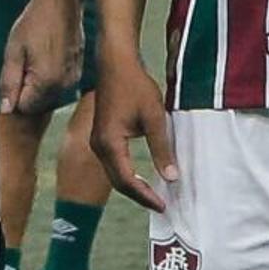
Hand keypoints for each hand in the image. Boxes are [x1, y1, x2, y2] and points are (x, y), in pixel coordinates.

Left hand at [0, 0, 82, 117]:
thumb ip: (9, 83)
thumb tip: (5, 109)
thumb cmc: (36, 22)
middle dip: (26, 89)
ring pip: (47, 95)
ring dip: (37, 83)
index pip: (24, 107)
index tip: (14, 72)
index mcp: (47, 82)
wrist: (61, 2)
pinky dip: (49, 76)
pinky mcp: (77, 71)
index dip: (14, 93)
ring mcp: (73, 78)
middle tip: (24, 62)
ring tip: (36, 56)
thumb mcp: (14, 51)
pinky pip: (58, 84)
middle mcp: (64, 85)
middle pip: (37, 104)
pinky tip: (47, 55)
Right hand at [89, 53, 176, 210]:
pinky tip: (142, 178)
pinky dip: (127, 174)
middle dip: (139, 196)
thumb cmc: (135, 86)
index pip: (127, 180)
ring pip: (114, 174)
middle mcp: (98, 146)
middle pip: (118, 182)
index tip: (163, 205)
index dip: (145, 196)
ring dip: (133, 187)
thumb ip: (162, 149)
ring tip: (154, 195)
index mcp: (110, 143)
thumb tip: (172, 177)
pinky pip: (113, 164)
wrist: (116, 64)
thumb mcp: (154, 118)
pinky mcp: (100, 137)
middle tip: (161, 205)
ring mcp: (96, 142)